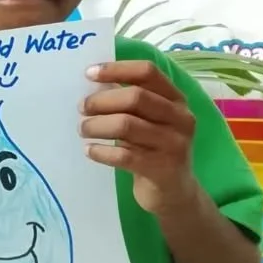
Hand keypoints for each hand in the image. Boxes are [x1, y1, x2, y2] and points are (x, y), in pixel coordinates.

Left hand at [81, 59, 196, 213]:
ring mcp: (174, 144)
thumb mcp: (151, 122)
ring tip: (83, 129)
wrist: (176, 193)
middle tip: (82, 107)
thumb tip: (96, 83)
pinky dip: (102, 151)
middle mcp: (180, 117)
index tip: (89, 74)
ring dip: (98, 125)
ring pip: (127, 125)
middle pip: (136, 97)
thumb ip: (132, 103)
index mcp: (177, 99)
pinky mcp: (162, 169)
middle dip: (102, 100)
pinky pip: (124, 156)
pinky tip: (90, 151)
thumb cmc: (156, 149)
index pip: (147, 72)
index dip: (117, 69)